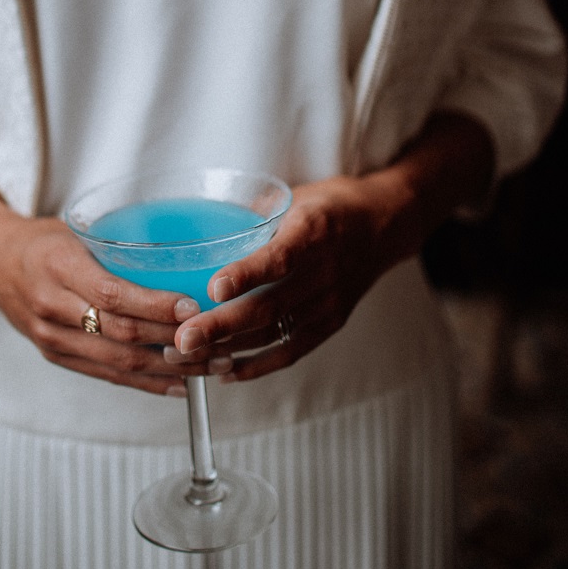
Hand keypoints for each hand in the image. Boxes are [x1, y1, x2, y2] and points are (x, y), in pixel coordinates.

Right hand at [0, 185, 235, 395]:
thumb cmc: (43, 241)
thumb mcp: (75, 230)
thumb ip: (118, 245)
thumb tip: (183, 249)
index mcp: (58, 266)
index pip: (111, 293)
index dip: (154, 305)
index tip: (193, 307)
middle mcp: (52, 306)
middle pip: (120, 334)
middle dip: (173, 342)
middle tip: (217, 341)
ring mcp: (51, 337)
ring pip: (118, 362)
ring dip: (169, 369)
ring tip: (209, 366)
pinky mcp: (56, 356)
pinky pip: (107, 376)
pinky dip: (146, 383)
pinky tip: (179, 384)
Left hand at [168, 111, 494, 382]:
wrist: (384, 225)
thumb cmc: (331, 206)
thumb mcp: (297, 196)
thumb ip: (256, 212)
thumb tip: (207, 224)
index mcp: (312, 232)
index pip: (278, 259)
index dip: (246, 275)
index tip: (214, 289)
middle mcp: (323, 271)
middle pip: (268, 305)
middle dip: (221, 326)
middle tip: (182, 338)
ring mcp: (328, 302)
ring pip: (273, 333)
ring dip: (228, 350)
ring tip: (188, 358)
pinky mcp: (330, 323)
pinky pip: (290, 351)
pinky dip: (257, 365)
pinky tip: (224, 372)